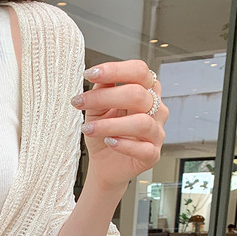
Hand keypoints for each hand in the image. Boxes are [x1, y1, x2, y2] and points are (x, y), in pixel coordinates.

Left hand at [70, 59, 168, 192]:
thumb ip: (101, 91)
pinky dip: (123, 144)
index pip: (139, 71)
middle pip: (139, 95)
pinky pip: (144, 148)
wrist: (104, 165)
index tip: (90, 74)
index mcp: (145, 92)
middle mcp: (155, 110)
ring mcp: (156, 133)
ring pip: (141, 122)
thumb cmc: (104, 135)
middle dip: (105, 97)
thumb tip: (100, 75)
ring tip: (87, 128)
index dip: (116, 70)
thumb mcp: (97, 110)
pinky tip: (108, 142)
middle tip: (80, 102)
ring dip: (110, 124)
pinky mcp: (152, 155)